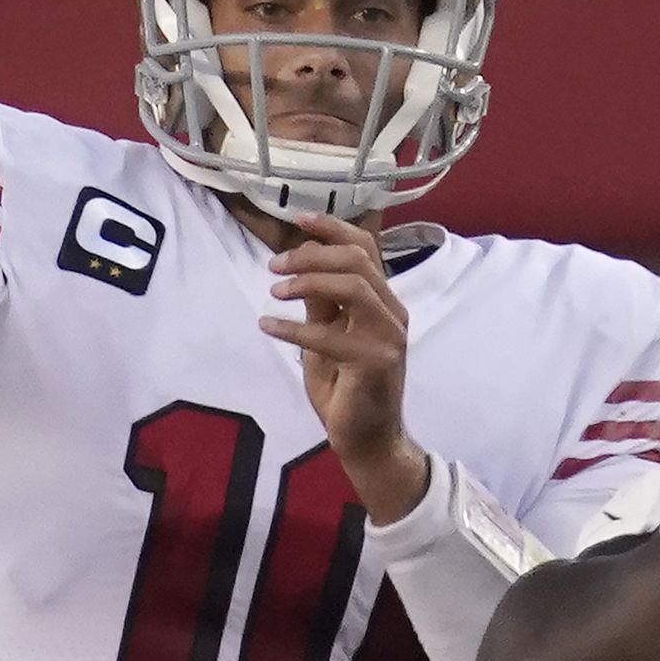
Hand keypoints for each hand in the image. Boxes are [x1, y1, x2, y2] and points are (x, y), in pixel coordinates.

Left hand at [261, 212, 430, 523]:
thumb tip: (298, 262)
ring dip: (307, 282)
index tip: (296, 220)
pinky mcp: (374, 362)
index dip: (331, 227)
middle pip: (358, 259)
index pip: (365, 247)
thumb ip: (320, 302)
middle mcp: (392, 313)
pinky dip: (293, 328)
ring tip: (274, 293)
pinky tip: (267, 326)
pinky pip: (330, 335)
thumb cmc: (346, 388)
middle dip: (311, 254)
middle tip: (274, 268)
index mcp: (383, 302)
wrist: (367, 440)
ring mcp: (388, 337)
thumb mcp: (326, 336)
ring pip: (353, 286)